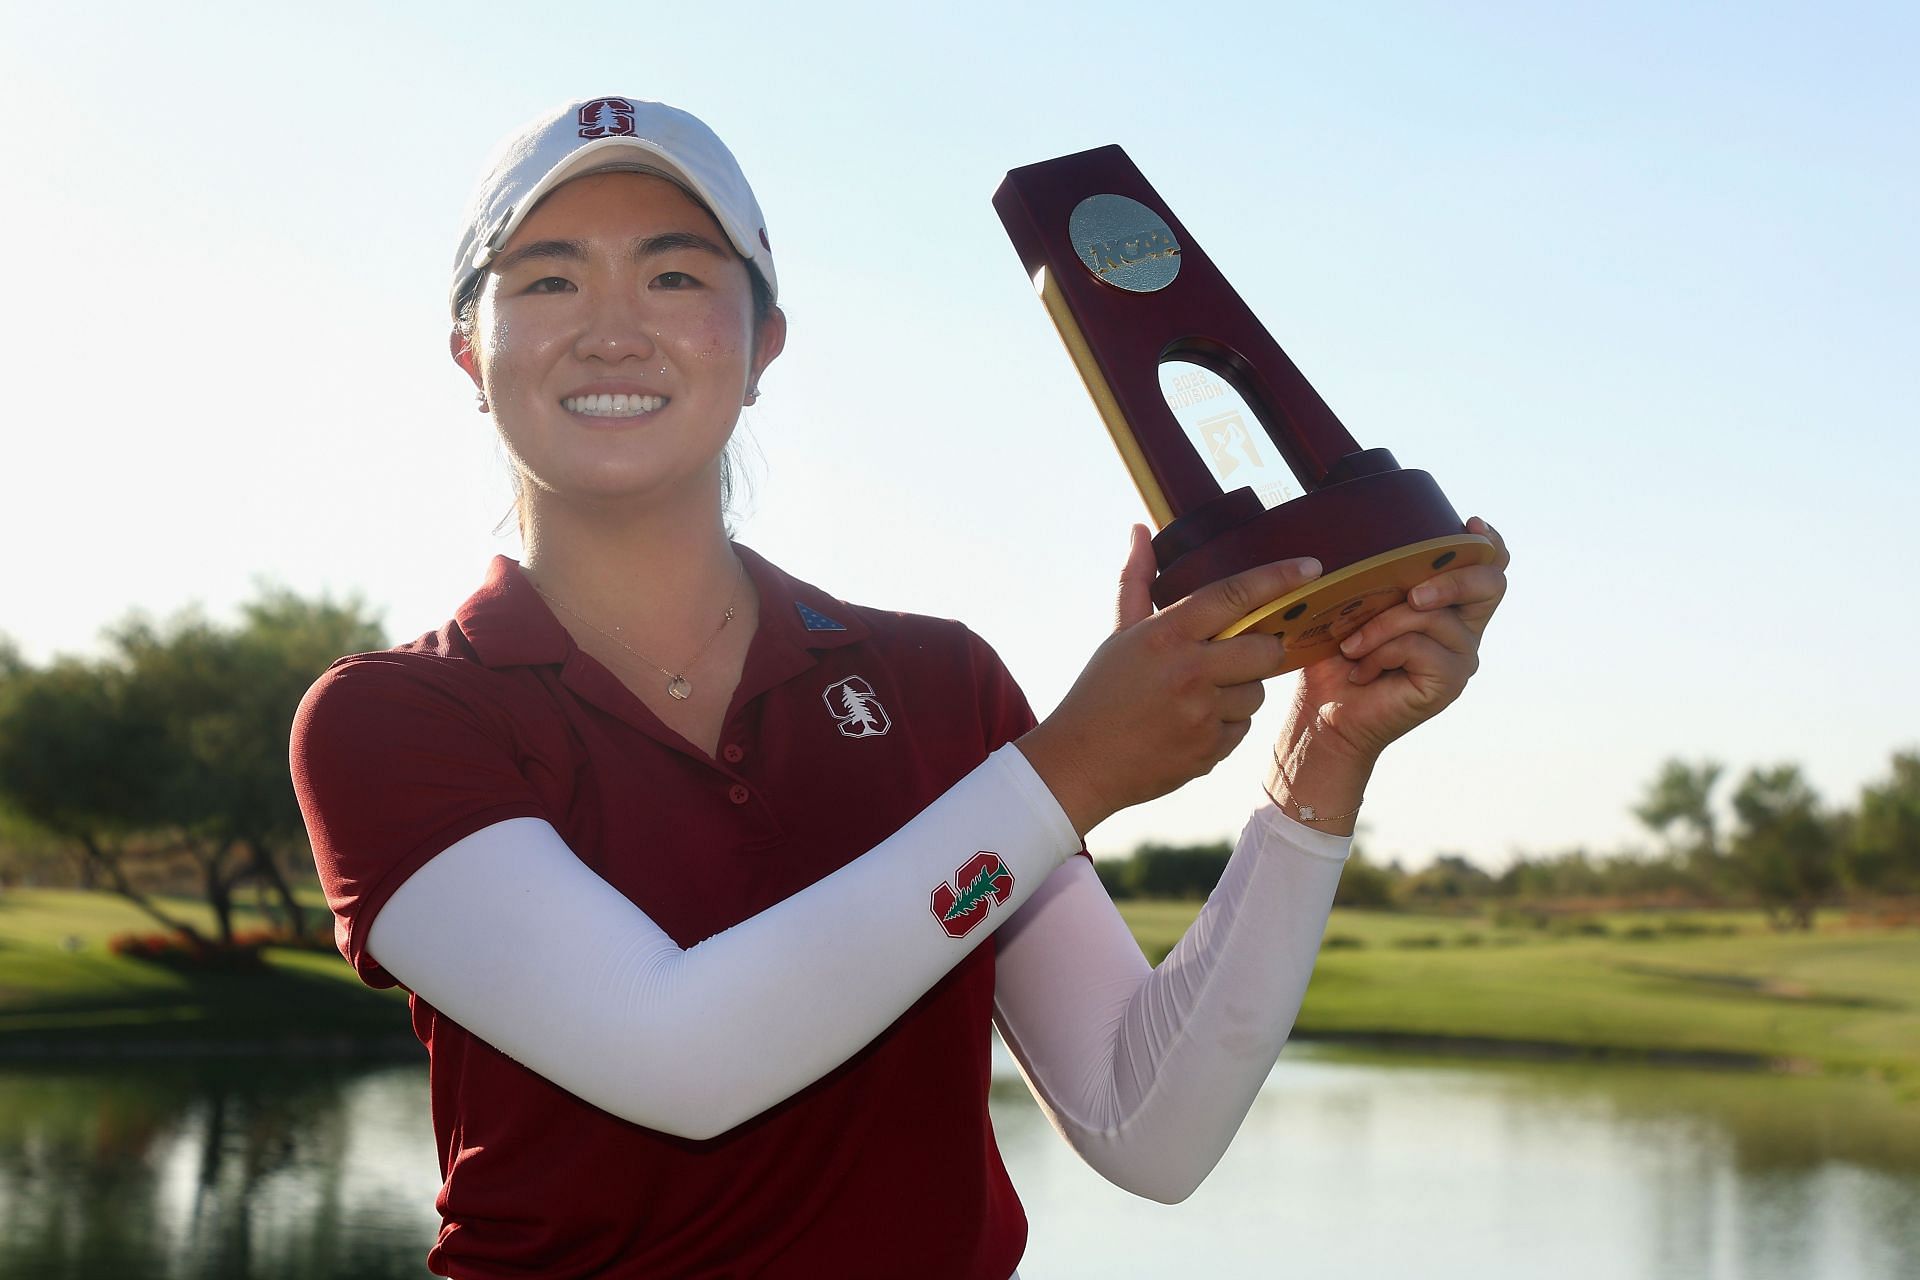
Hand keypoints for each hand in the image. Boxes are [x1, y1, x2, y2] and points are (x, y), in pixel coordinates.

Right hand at [1019, 525, 1320, 835]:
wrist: (1081, 762)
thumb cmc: (1100, 693)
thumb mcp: (1120, 634)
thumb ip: (1137, 580)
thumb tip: (1141, 531)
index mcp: (1167, 635)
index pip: (1235, 595)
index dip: (1279, 578)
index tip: (1311, 567)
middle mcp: (1189, 671)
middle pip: (1265, 649)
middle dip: (1263, 648)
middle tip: (1240, 652)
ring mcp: (1202, 715)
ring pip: (1257, 693)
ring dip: (1240, 691)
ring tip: (1200, 695)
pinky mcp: (1209, 751)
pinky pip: (1242, 728)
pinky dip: (1226, 725)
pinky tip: (1193, 724)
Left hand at [1293, 516, 1510, 765]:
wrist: (1324, 711)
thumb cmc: (1336, 653)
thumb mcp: (1356, 602)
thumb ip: (1378, 573)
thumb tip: (1371, 536)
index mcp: (1449, 602)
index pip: (1490, 565)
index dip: (1489, 543)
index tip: (1470, 525)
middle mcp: (1464, 628)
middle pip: (1490, 583)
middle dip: (1451, 578)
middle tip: (1411, 594)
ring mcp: (1461, 656)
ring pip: (1434, 615)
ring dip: (1383, 625)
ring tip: (1352, 646)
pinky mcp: (1449, 682)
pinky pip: (1419, 646)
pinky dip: (1381, 652)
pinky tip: (1362, 670)